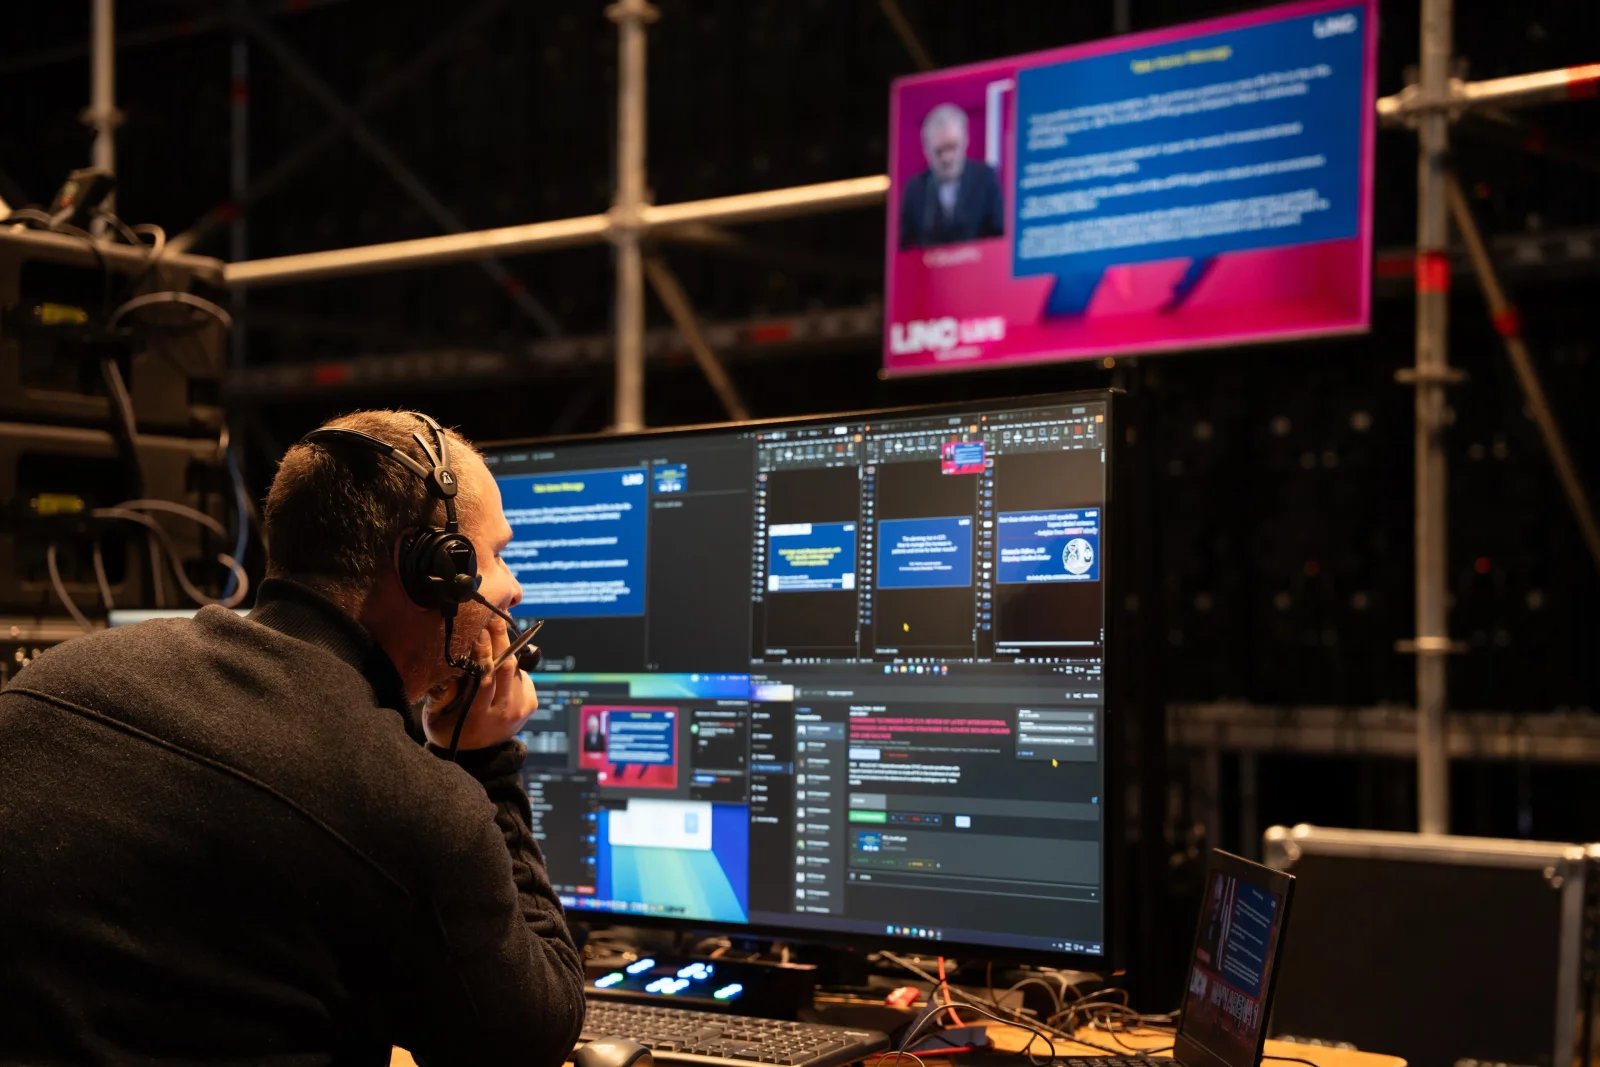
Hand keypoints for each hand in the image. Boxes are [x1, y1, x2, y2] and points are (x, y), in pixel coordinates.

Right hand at [423, 613, 537, 751]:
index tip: (478, 630)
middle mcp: (503, 713)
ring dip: (506, 649)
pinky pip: (522, 676)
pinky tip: (500, 661)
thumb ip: (440, 695)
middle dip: (499, 639)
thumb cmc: (450, 729)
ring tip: (494, 632)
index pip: (485, 678)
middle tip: (492, 618)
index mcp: (478, 716)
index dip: (483, 652)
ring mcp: (519, 709)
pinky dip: (511, 665)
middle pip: (506, 667)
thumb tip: (450, 667)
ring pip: (515, 669)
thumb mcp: (435, 717)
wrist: (478, 755)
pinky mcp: (530, 705)